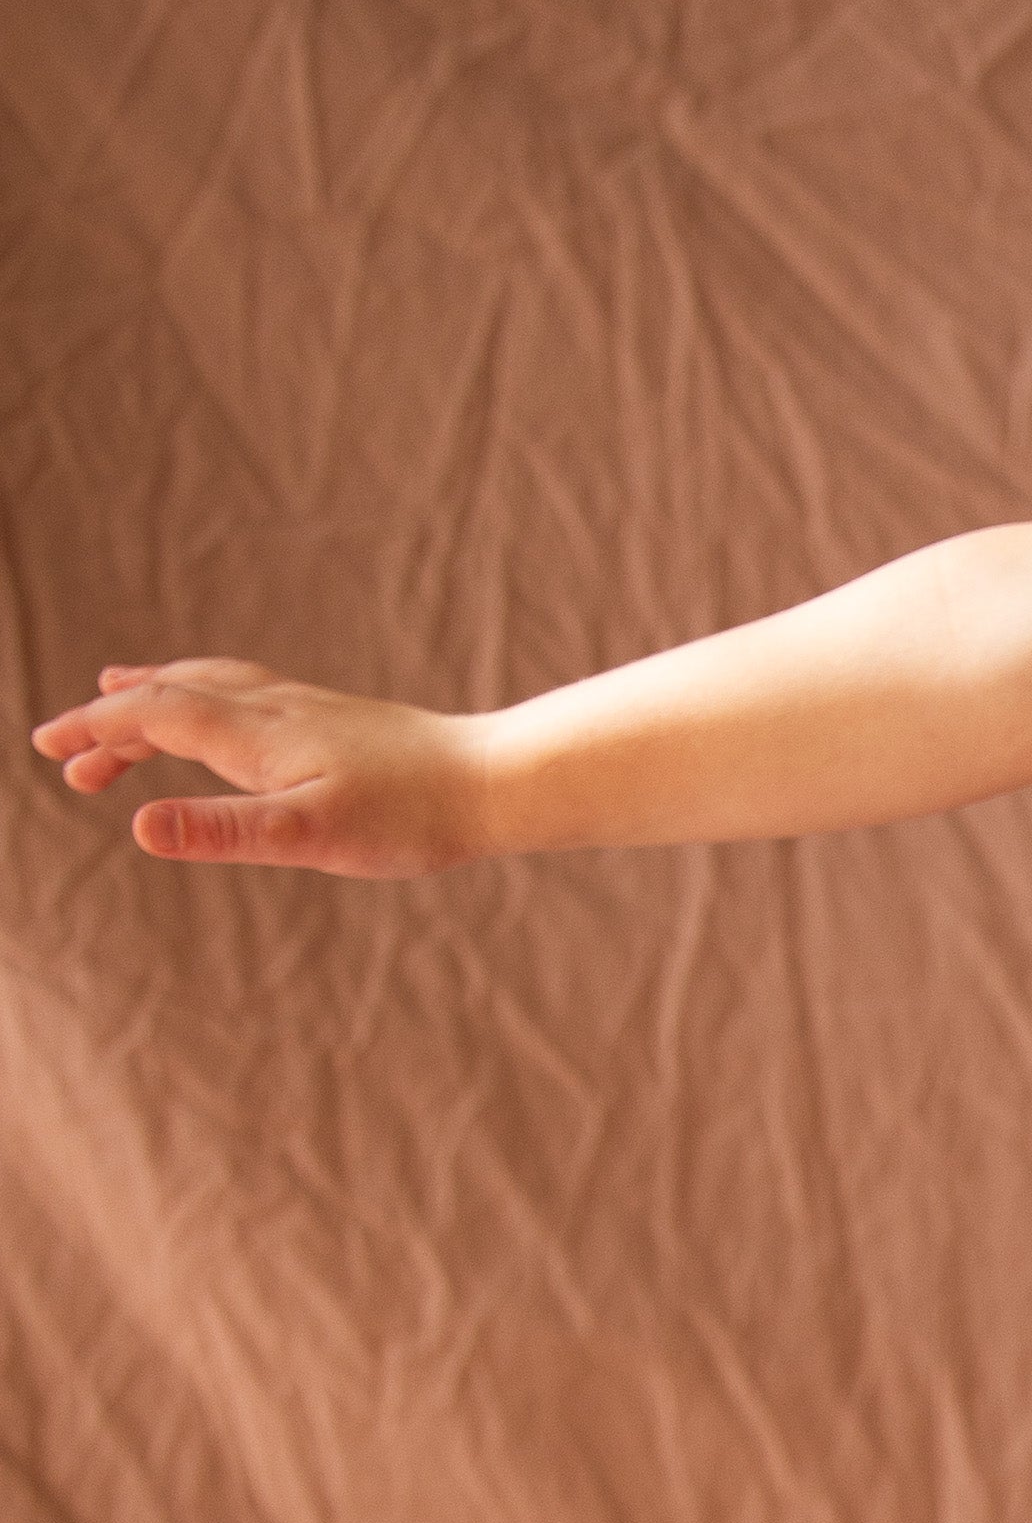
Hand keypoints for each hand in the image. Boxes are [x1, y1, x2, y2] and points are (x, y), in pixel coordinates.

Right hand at [29, 659, 482, 879]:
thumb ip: (222, 832)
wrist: (494, 782)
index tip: (46, 746)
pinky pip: (245, 694)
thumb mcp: (308, 836)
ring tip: (119, 703)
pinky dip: (205, 698)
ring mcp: (305, 709)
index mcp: (255, 733)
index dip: (96, 727)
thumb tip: (136, 825)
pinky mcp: (334, 720)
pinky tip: (222, 721)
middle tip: (65, 757)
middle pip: (171, 693)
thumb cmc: (408, 816)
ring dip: (153, 698)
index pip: (153, 714)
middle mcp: (273, 708)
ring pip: (208, 686)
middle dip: (112, 718)